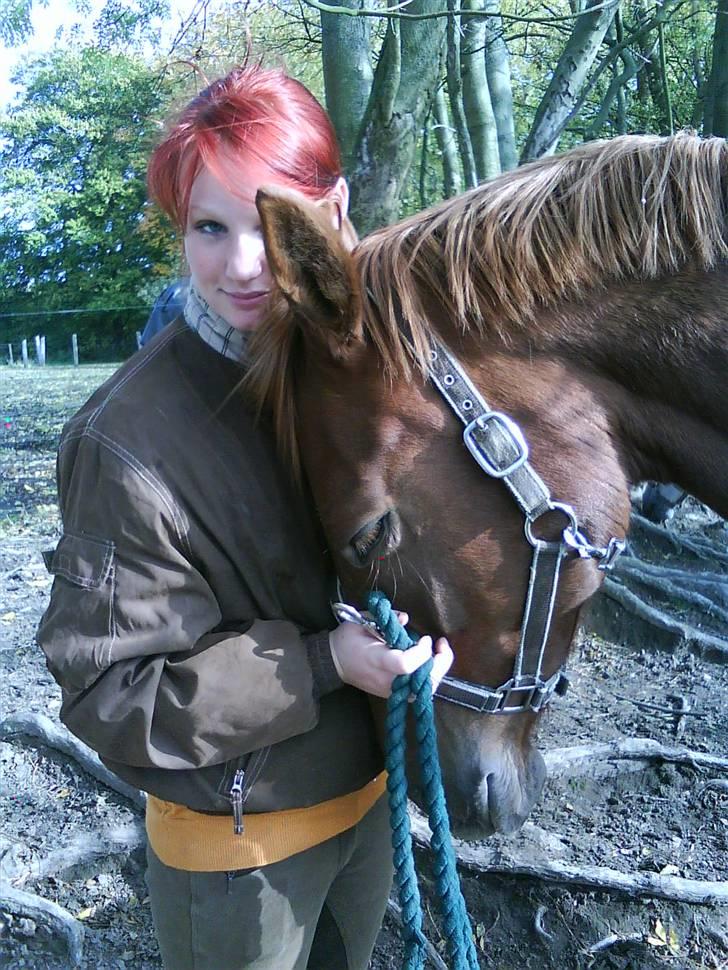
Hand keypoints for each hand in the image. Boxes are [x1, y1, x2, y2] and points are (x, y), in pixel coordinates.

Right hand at [329, 621, 453, 698]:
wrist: (334, 662)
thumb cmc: (347, 640)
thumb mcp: (362, 621)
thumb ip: (386, 618)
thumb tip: (406, 619)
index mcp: (377, 660)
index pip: (405, 664)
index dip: (421, 652)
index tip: (424, 638)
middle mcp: (386, 680)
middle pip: (423, 683)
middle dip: (440, 664)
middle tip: (441, 644)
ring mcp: (390, 691)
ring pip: (425, 690)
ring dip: (437, 671)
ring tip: (438, 652)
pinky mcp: (393, 694)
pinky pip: (418, 691)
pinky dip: (429, 677)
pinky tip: (429, 662)